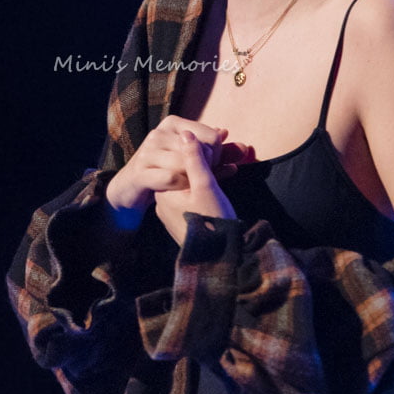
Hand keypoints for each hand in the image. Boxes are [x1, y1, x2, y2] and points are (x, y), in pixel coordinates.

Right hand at [105, 116, 248, 226]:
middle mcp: (159, 132)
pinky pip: (172, 178)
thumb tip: (244, 146)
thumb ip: (220, 155)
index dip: (217, 155)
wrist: (134, 187)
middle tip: (200, 178)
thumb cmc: (168, 170)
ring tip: (190, 184)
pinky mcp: (140, 170)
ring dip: (192, 179)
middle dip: (206, 168)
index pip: (212, 136)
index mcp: (174, 123)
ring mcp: (148, 150)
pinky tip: (180, 191)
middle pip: (199, 150)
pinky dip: (181, 187)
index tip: (210, 166)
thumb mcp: (196, 161)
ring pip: (186, 164)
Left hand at [154, 130, 238, 244]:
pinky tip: (223, 190)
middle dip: (205, 163)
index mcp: (164, 191)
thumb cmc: (213, 222)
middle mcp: (164, 203)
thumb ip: (195, 159)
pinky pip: (193, 200)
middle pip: (183, 173)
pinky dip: (207, 192)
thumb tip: (186, 133)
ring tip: (230, 170)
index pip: (176, 161)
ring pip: (190, 187)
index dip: (197, 152)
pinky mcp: (184, 223)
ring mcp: (173, 215)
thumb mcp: (205, 186)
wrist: (219, 261)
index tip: (217, 151)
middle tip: (226, 158)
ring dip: (209, 177)